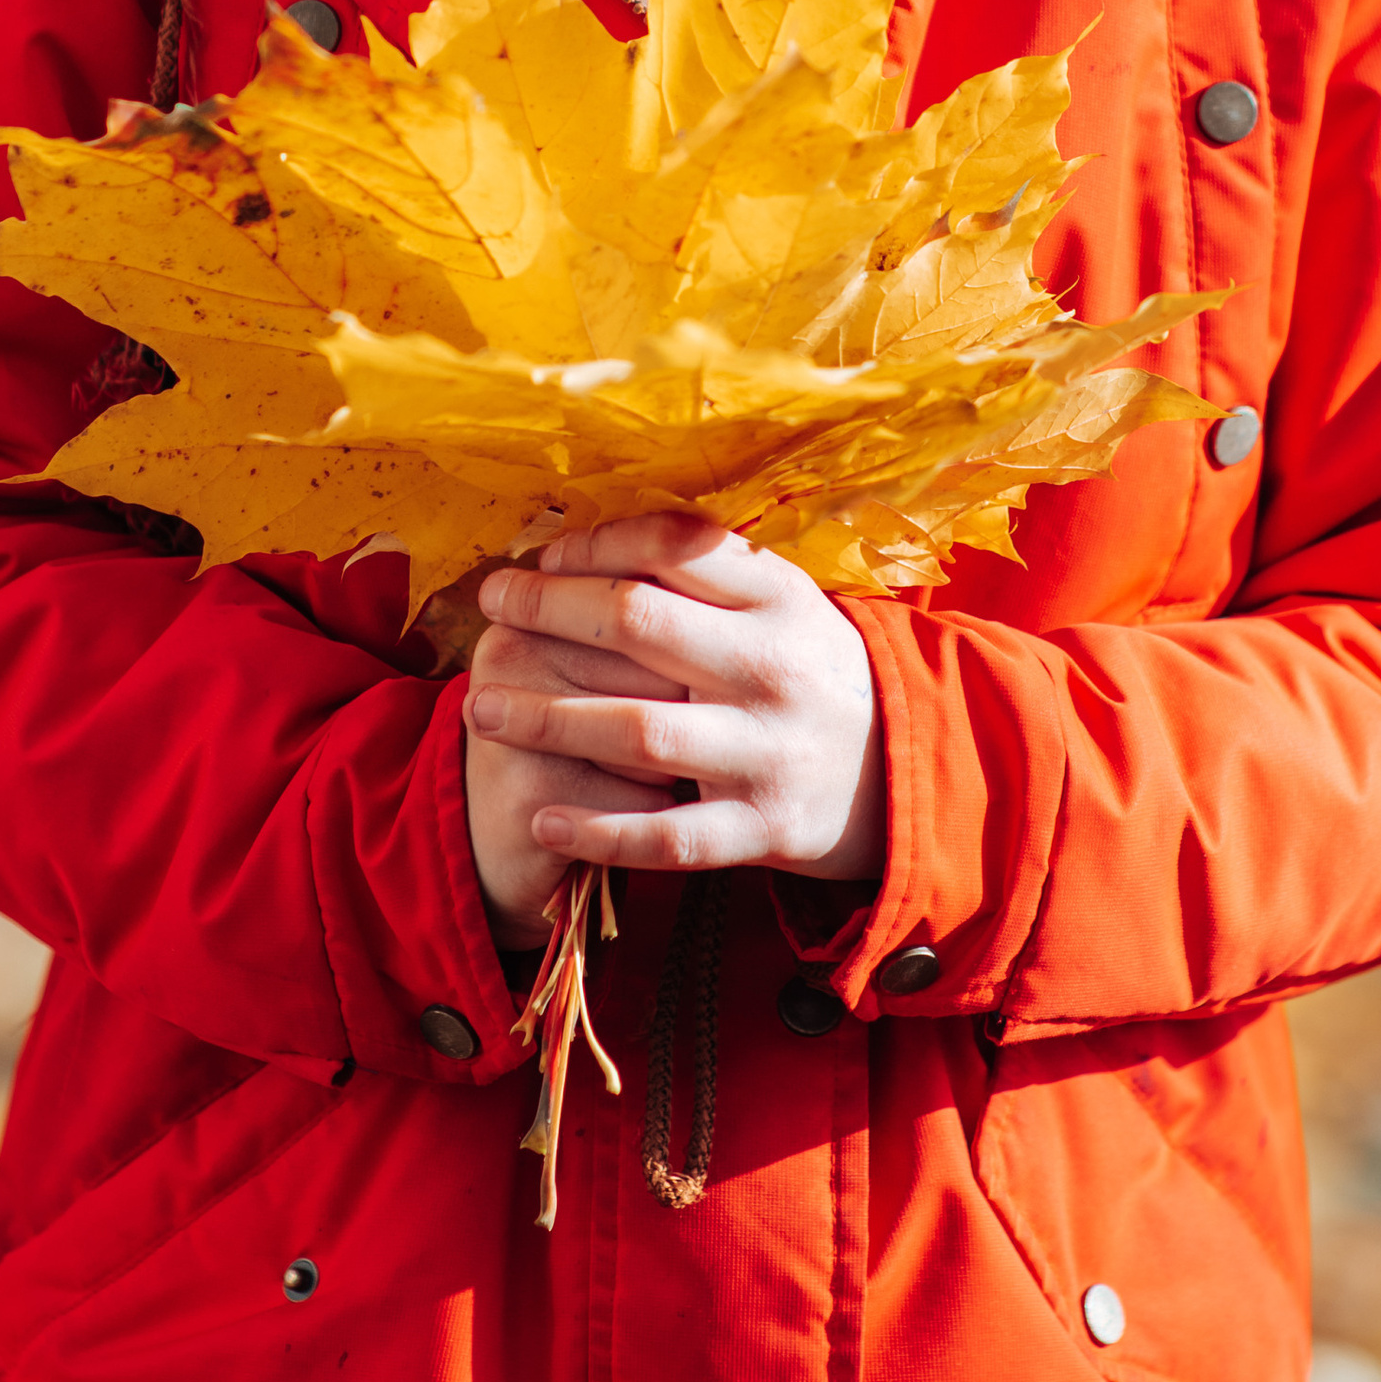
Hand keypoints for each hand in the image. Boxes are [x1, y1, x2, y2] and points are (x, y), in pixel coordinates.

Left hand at [463, 516, 881, 931]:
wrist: (900, 769)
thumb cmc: (807, 669)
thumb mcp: (783, 602)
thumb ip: (704, 571)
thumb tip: (581, 545)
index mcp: (779, 598)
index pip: (670, 546)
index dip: (593, 545)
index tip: (543, 557)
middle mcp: (772, 667)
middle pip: (637, 623)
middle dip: (547, 610)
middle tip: (491, 605)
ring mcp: (766, 750)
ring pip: (636, 730)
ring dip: (546, 719)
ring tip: (481, 708)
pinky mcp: (762, 826)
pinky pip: (667, 836)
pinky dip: (598, 831)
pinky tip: (542, 819)